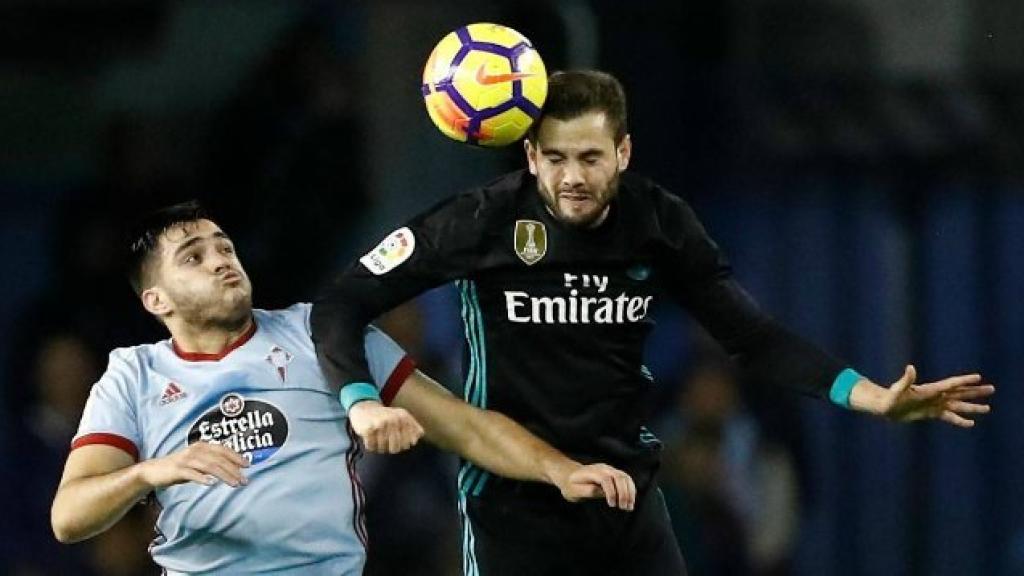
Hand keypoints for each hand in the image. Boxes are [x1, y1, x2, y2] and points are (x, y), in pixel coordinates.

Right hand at [138, 442, 248, 487]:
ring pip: (209, 466)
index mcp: (202, 446)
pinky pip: (192, 473)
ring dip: (224, 475)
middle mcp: (196, 450)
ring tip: (234, 484)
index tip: (248, 465)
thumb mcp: (198, 462)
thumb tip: (233, 470)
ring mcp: (186, 459)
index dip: (236, 457)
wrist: (154, 471)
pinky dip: (202, 478)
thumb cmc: (180, 467)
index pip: (223, 450)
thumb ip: (212, 463)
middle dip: (234, 470)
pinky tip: (211, 483)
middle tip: (244, 481)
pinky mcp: (177, 469)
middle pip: (219, 459)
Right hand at [348, 400, 424, 452]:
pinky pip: (371, 446)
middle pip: (396, 447)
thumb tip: (418, 437)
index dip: (403, 446)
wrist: (364, 407)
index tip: (399, 442)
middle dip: (391, 448)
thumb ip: (414, 426)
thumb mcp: (401, 417)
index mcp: (403, 417)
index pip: (408, 442)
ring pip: (383, 448)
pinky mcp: (367, 428)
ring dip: (380, 448)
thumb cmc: (386, 416)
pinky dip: (371, 446)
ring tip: (378, 440)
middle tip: (387, 442)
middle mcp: (393, 419)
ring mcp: (380, 423)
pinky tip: (370, 439)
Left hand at [555, 463, 635, 510]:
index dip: (611, 492)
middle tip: (624, 508)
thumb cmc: (570, 485)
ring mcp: (609, 469)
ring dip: (630, 492)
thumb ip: (587, 491)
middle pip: (619, 477)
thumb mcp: (573, 491)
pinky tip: (630, 500)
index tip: (612, 505)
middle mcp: (603, 468)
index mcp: (592, 472)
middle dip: (624, 493)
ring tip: (629, 506)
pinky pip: (626, 479)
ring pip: (625, 477)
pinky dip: (630, 489)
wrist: (570, 475)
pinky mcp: (614, 473)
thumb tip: (601, 492)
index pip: (605, 479)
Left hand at [875, 365, 993, 427]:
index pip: (951, 384)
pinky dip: (960, 420)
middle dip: (975, 391)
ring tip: (988, 408)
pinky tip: (971, 423)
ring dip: (972, 407)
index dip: (964, 381)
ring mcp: (935, 404)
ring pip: (958, 405)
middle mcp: (935, 396)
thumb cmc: (891, 397)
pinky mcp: (931, 413)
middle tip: (992, 389)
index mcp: (931, 390)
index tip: (978, 377)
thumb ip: (906, 379)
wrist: (886, 407)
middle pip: (959, 393)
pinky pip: (949, 417)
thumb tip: (910, 367)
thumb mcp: (898, 389)